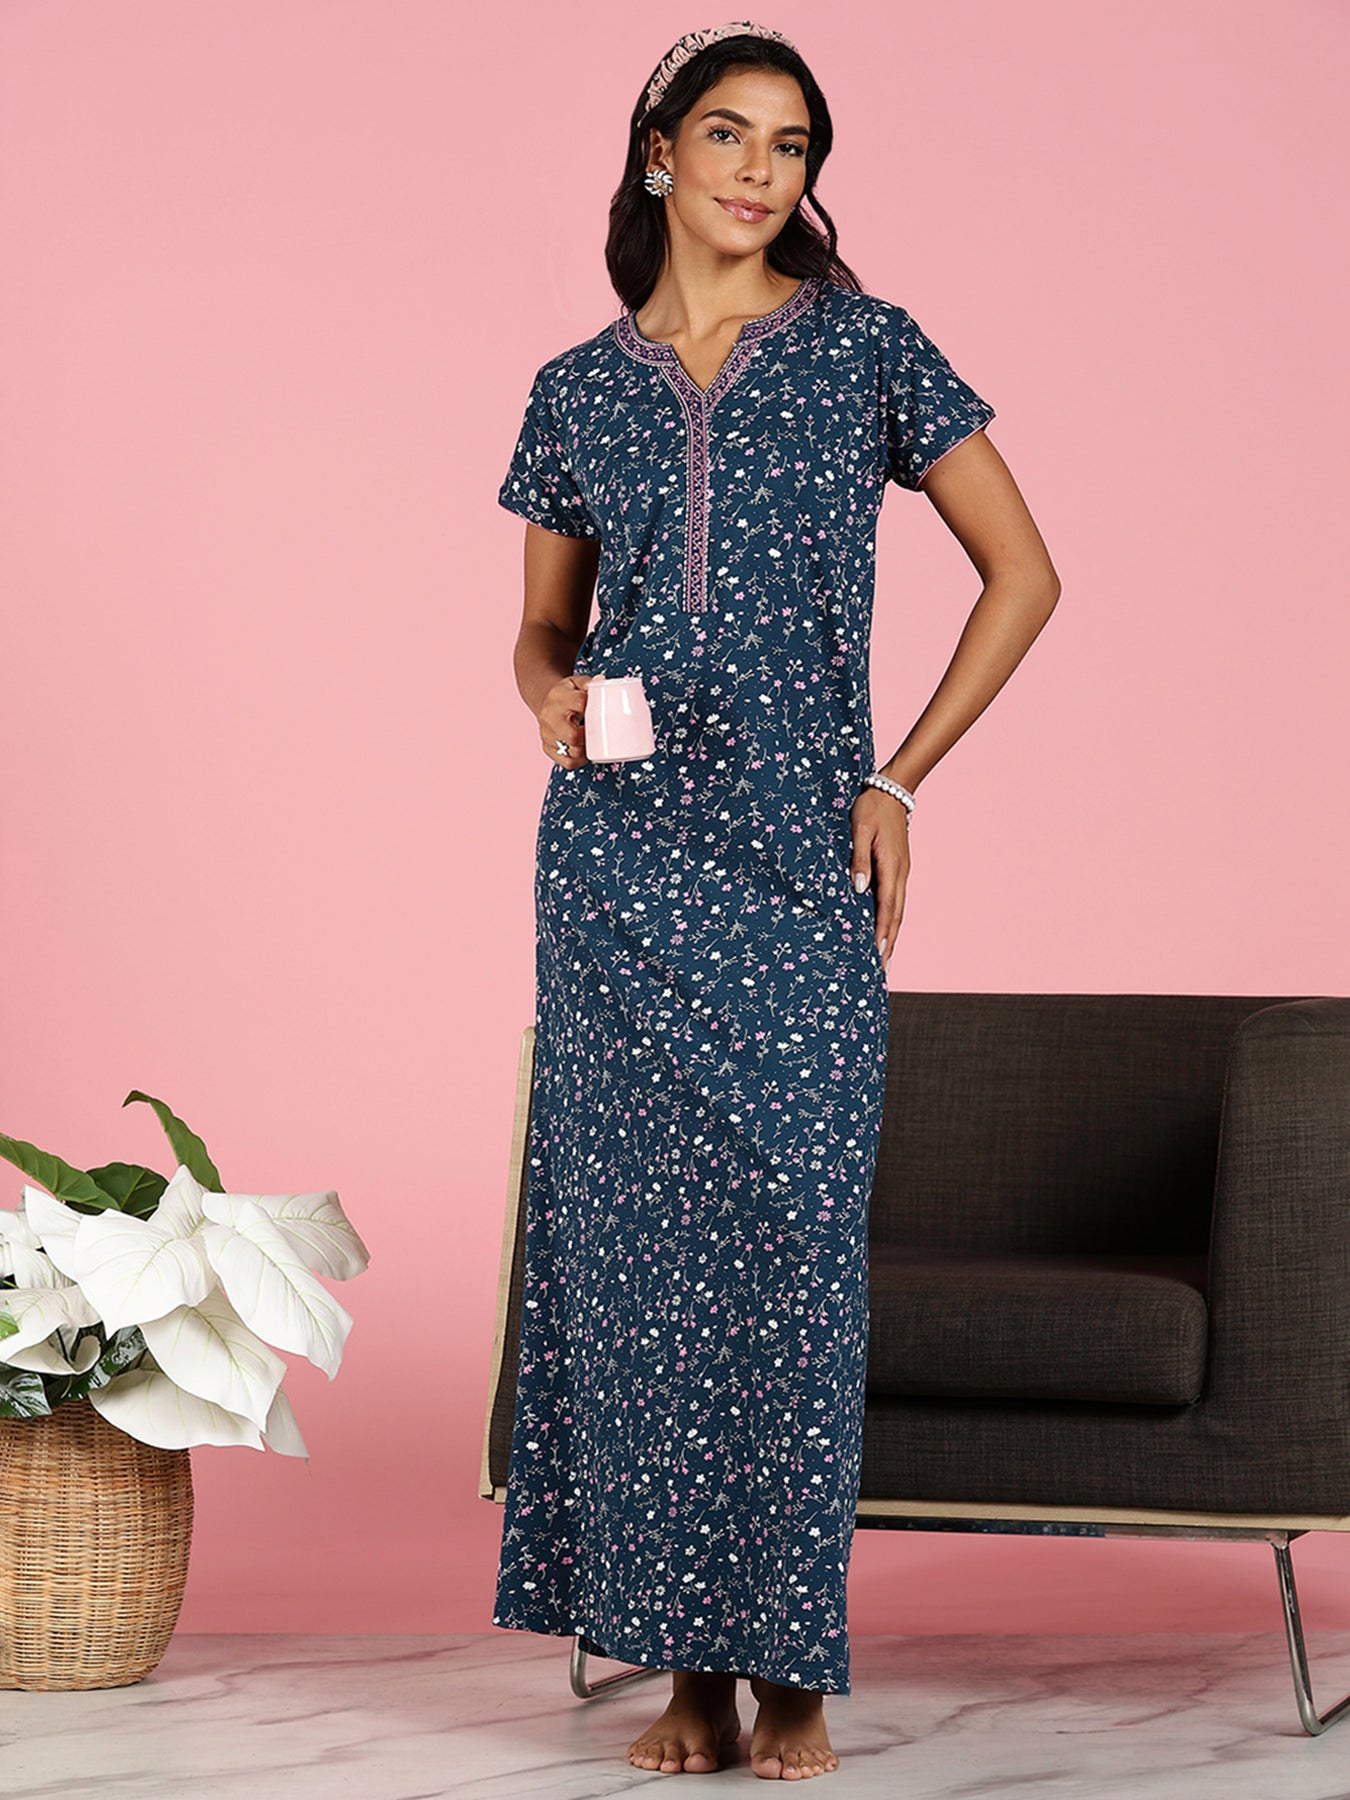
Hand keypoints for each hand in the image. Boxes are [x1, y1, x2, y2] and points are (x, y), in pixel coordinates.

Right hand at [537, 674, 595, 765]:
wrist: (546, 702)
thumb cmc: (568, 693)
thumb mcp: (576, 682)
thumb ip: (589, 682)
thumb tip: (601, 680)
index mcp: (558, 696)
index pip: (580, 703)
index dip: (594, 709)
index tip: (601, 711)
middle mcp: (548, 716)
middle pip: (573, 735)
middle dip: (589, 736)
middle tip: (597, 731)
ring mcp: (546, 734)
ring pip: (571, 751)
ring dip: (586, 749)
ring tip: (593, 742)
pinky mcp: (547, 748)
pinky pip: (567, 762)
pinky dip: (580, 759)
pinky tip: (585, 752)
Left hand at [849, 787, 910, 972]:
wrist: (892, 790)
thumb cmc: (870, 808)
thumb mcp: (859, 829)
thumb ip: (858, 858)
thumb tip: (858, 888)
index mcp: (890, 866)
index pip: (887, 908)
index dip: (882, 932)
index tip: (878, 954)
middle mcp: (899, 874)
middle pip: (895, 916)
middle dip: (889, 943)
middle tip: (881, 969)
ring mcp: (901, 872)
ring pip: (897, 910)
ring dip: (892, 934)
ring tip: (884, 957)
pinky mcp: (898, 869)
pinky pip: (895, 900)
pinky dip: (892, 919)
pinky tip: (886, 929)